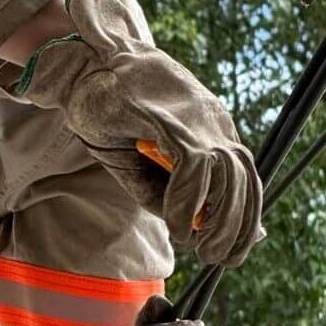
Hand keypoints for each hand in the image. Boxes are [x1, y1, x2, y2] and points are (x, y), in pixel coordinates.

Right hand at [15, 0, 261, 266]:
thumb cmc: (108, 111)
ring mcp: (190, 115)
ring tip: (196, 248)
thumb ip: (164, 189)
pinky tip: (173, 224)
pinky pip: (192, 166)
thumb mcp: (139, 160)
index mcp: (210, 125)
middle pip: (244, 177)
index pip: (245, 174)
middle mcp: (210, 118)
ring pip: (228, 173)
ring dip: (216, 220)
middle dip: (236, 228)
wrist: (79, 67)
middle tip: (215, 258)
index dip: (245, 217)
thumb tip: (192, 227)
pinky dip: (186, 202)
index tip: (231, 250)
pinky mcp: (164, 116)